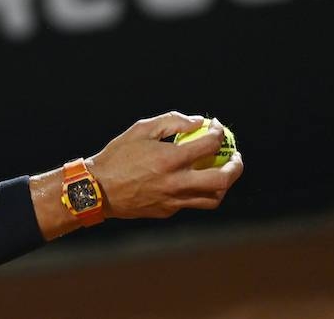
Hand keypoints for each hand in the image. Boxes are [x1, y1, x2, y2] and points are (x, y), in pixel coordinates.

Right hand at [87, 111, 243, 219]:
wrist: (98, 189)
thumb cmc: (118, 155)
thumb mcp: (141, 129)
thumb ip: (172, 122)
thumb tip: (197, 123)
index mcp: (169, 159)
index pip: (209, 145)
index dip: (219, 134)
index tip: (218, 129)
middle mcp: (176, 182)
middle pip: (222, 179)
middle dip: (235, 166)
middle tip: (236, 157)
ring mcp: (173, 200)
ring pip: (213, 198)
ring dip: (224, 184)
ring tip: (222, 172)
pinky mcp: (168, 211)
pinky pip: (192, 202)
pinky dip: (200, 191)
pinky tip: (195, 180)